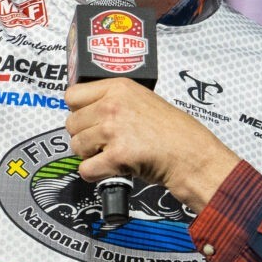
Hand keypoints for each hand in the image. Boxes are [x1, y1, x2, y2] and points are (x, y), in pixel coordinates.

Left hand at [65, 79, 239, 211]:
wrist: (190, 154)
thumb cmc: (172, 131)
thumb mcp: (142, 100)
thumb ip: (114, 101)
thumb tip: (86, 112)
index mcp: (118, 88)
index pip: (72, 95)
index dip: (78, 111)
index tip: (87, 119)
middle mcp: (112, 105)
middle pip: (71, 124)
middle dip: (84, 136)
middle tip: (104, 142)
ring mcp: (113, 130)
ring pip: (76, 146)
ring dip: (90, 155)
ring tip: (112, 154)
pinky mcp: (116, 156)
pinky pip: (86, 169)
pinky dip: (95, 174)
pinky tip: (112, 168)